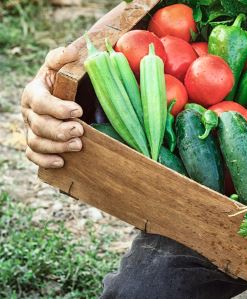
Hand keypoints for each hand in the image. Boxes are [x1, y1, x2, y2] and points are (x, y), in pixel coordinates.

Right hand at [21, 46, 82, 167]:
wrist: (67, 94)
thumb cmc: (65, 79)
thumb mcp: (62, 66)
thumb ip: (62, 57)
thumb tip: (70, 51)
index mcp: (34, 93)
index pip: (40, 103)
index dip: (58, 109)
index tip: (78, 111)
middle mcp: (30, 113)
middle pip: (39, 126)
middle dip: (60, 130)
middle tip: (80, 131)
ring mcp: (31, 129)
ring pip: (36, 142)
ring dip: (56, 146)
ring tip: (78, 146)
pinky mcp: (36, 143)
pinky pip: (33, 155)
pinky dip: (45, 161)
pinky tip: (62, 162)